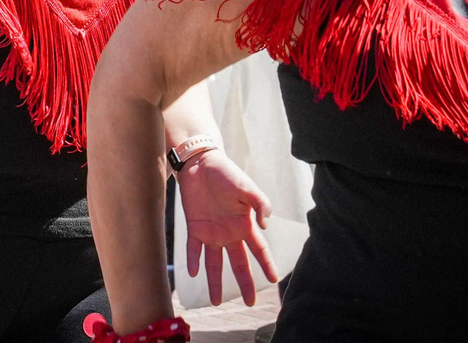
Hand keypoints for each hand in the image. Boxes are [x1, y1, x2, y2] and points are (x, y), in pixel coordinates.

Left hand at [177, 149, 278, 306]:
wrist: (201, 163)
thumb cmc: (227, 173)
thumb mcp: (247, 187)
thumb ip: (261, 205)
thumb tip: (267, 225)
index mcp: (245, 224)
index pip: (259, 250)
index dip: (267, 265)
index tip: (274, 280)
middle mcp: (229, 233)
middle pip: (238, 264)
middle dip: (245, 283)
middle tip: (250, 303)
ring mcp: (211, 232)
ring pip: (214, 263)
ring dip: (215, 281)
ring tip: (216, 302)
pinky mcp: (194, 227)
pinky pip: (193, 249)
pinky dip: (193, 260)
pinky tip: (194, 273)